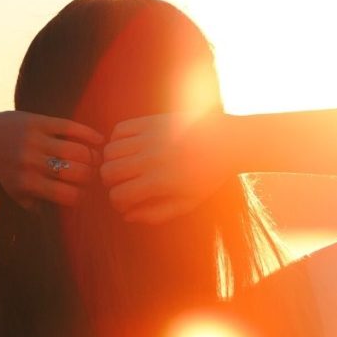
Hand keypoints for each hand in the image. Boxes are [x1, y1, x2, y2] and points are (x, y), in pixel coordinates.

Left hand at [0, 110, 103, 208]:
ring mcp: (35, 140)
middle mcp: (32, 162)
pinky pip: (70, 127)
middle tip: (95, 175)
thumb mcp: (16, 193)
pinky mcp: (38, 121)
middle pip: (78, 173)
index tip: (87, 194)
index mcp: (28, 184)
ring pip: (78, 150)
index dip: (84, 196)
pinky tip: (100, 140)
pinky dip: (89, 134)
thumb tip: (66, 215)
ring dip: (93, 157)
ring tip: (96, 159)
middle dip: (91, 176)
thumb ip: (38, 205)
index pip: (70, 195)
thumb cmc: (4, 171)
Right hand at [99, 112, 231, 223]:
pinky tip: (131, 148)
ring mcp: (149, 136)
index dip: (118, 203)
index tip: (128, 202)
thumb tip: (127, 216)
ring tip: (127, 166)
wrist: (228, 141)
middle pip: (107, 172)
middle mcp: (151, 158)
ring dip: (113, 162)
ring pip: (109, 151)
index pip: (118, 195)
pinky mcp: (151, 121)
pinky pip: (119, 130)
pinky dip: (118, 140)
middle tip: (125, 184)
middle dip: (112, 183)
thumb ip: (156, 214)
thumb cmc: (208, 177)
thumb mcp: (187, 203)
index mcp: (160, 181)